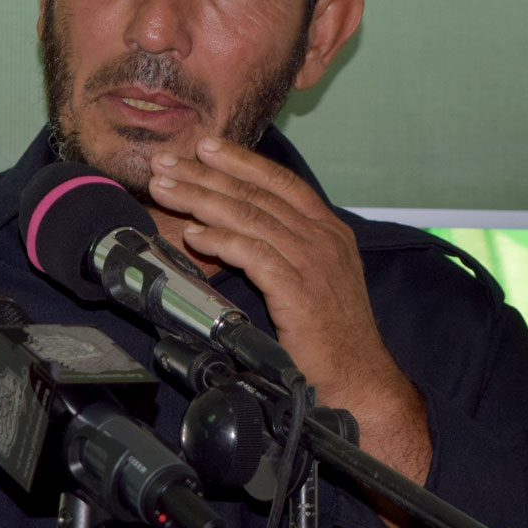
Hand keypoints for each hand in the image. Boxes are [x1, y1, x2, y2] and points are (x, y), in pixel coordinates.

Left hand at [148, 136, 431, 487]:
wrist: (360, 381)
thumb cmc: (330, 337)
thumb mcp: (311, 281)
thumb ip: (281, 251)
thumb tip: (233, 231)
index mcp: (329, 231)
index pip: (281, 182)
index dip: (241, 162)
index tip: (205, 146)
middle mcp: (323, 239)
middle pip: (257, 194)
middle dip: (207, 174)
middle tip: (168, 163)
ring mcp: (313, 263)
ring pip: (250, 218)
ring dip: (203, 199)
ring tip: (167, 190)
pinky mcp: (300, 292)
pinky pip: (254, 255)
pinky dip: (222, 240)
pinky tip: (195, 234)